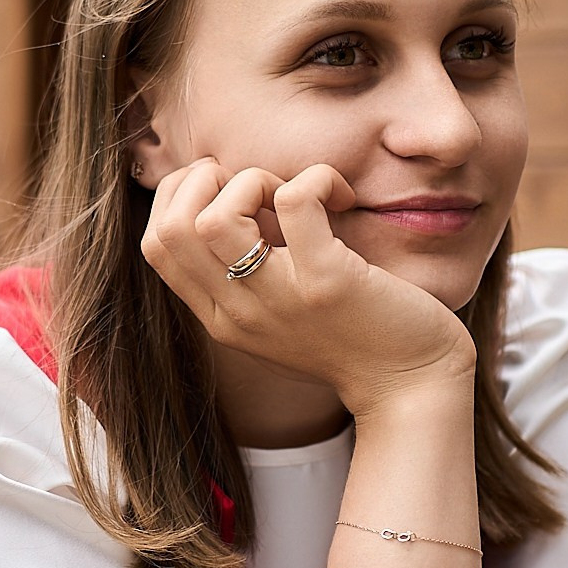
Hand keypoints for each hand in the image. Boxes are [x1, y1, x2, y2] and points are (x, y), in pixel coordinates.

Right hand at [139, 158, 475, 419]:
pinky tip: (342, 195)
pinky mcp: (327, 282)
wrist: (412, 389)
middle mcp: (239, 314)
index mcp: (221, 319)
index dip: (181, 195)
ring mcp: (280, 300)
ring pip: (216, 217)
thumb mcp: (280, 317)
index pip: (155, 245)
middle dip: (207, 180)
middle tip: (260, 187)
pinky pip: (296, 202)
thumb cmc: (355, 339)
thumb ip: (245, 278)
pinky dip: (316, 179)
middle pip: (173, 228)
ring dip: (254, 181)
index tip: (229, 190)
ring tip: (293, 194)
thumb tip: (229, 204)